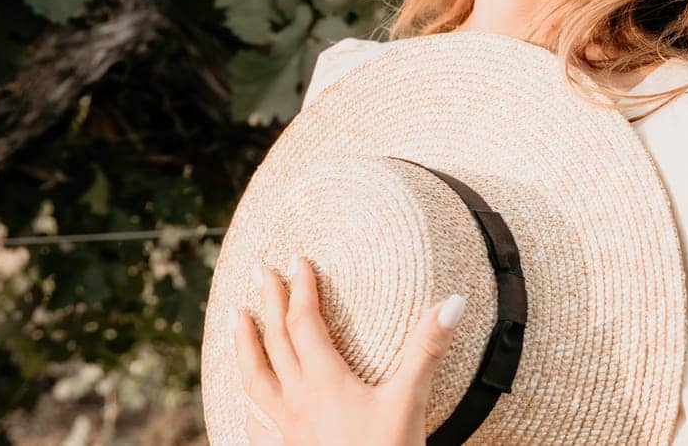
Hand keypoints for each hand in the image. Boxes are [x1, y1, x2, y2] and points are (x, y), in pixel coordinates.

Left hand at [232, 253, 467, 445]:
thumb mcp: (410, 401)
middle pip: (275, 342)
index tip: (297, 258)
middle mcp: (297, 401)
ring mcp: (286, 431)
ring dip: (244, 346)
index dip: (301, 288)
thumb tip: (453, 302)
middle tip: (260, 270)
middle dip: (269, 302)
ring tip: (233, 318)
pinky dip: (247, 412)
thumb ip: (426, 349)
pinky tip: (243, 410)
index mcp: (325, 382)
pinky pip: (256, 430)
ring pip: (254, 380)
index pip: (304, 323)